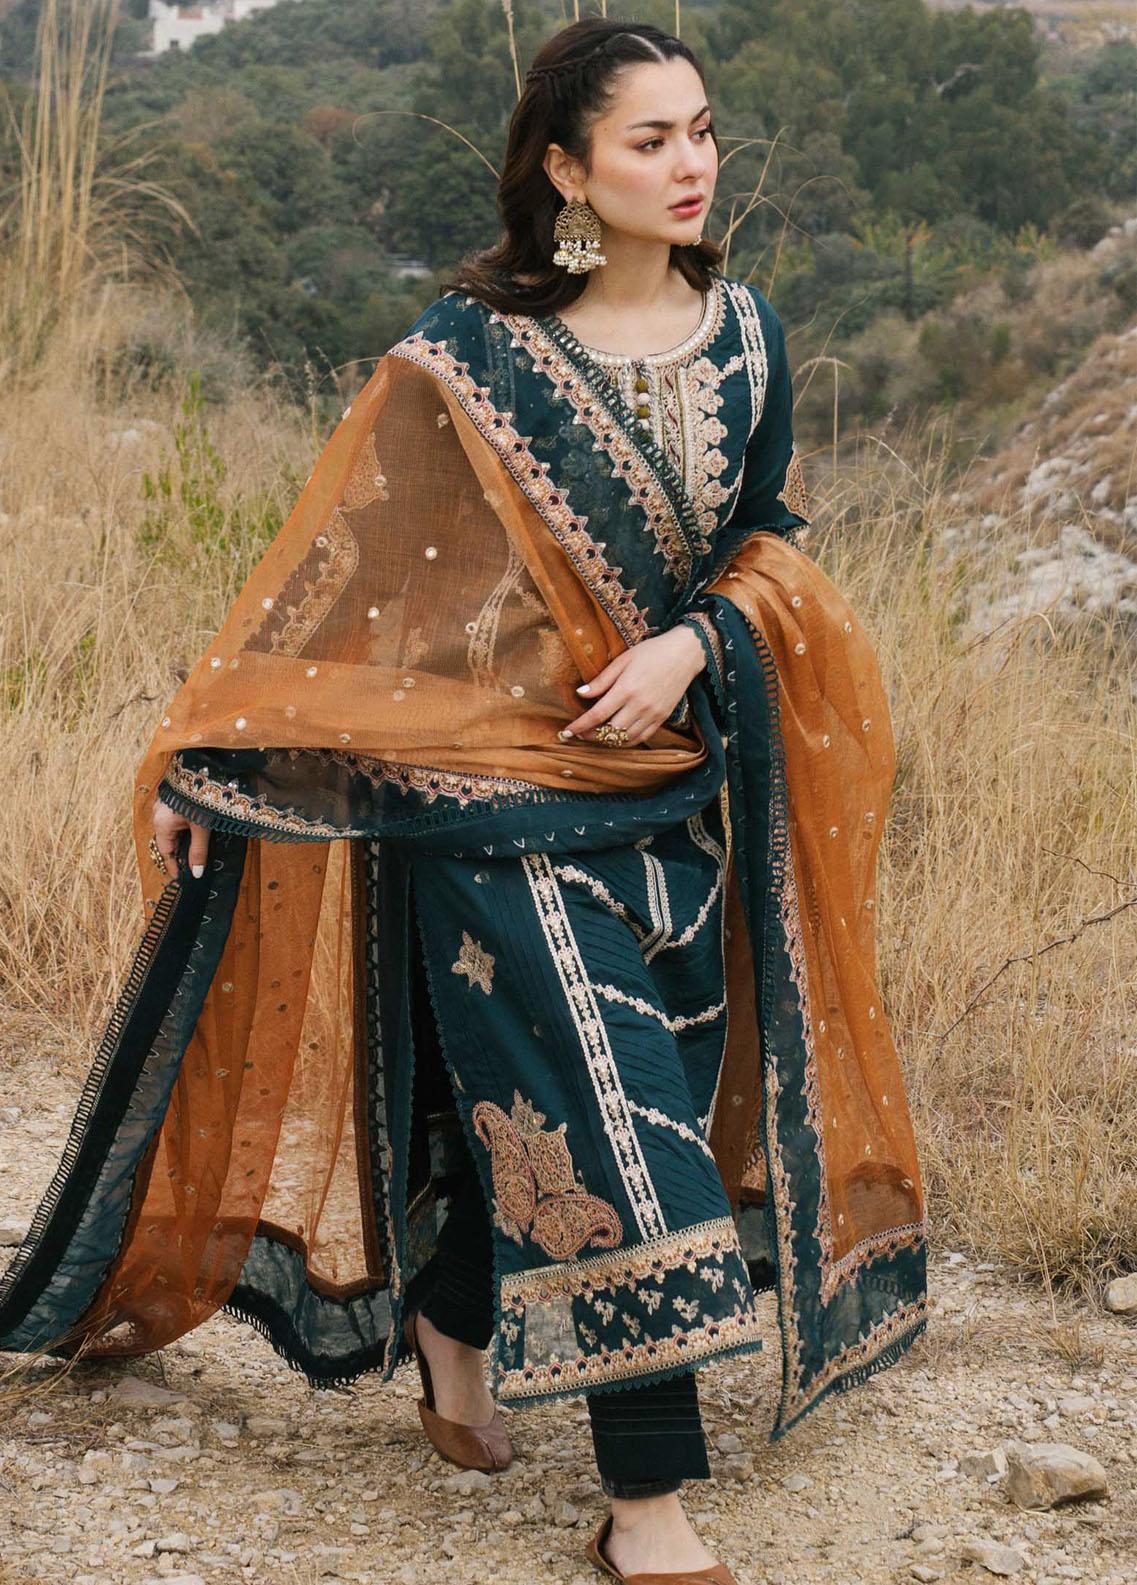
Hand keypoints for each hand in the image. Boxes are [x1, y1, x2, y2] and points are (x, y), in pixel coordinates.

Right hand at [152, 797, 209, 880]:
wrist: (203, 770)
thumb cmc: (201, 800)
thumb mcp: (202, 828)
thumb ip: (198, 851)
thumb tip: (196, 873)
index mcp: (162, 824)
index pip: (165, 852)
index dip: (174, 866)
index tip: (181, 878)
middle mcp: (158, 815)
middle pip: (167, 841)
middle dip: (178, 854)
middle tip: (191, 866)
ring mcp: (163, 805)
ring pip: (171, 830)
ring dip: (181, 840)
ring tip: (194, 851)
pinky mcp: (172, 799)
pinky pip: (174, 819)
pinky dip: (182, 829)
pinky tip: (193, 831)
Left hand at [559, 624, 705, 746]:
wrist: (685, 654)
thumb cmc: (652, 652)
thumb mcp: (623, 660)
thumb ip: (601, 680)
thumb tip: (580, 693)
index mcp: (626, 689)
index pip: (597, 715)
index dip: (580, 726)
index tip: (567, 731)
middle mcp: (640, 706)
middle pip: (609, 732)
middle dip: (590, 736)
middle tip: (578, 734)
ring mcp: (652, 714)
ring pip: (625, 739)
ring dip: (607, 741)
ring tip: (595, 736)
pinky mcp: (662, 718)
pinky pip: (641, 738)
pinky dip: (626, 742)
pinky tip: (616, 738)